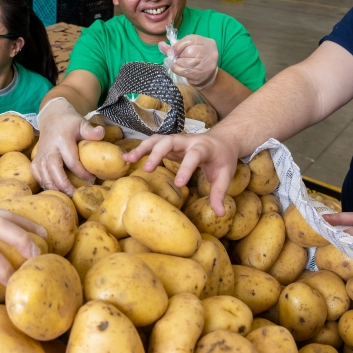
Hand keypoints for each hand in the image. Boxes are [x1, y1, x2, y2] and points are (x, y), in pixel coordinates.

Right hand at [31, 98, 102, 194]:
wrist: (52, 117)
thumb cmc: (70, 123)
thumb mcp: (82, 123)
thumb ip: (90, 130)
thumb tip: (101, 133)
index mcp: (62, 140)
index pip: (71, 160)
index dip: (82, 172)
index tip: (92, 179)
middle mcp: (49, 148)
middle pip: (54, 170)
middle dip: (64, 184)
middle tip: (74, 195)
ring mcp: (40, 155)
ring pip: (43, 175)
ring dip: (54, 188)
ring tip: (66, 197)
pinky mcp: (36, 160)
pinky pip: (37, 175)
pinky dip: (44, 185)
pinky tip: (55, 191)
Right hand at [122, 129, 239, 216]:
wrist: (222, 140)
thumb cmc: (222, 159)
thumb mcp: (225, 175)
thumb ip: (220, 193)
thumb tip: (220, 213)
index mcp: (204, 148)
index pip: (194, 155)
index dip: (186, 168)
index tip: (179, 184)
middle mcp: (188, 141)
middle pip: (170, 141)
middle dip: (158, 154)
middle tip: (147, 170)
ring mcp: (177, 141)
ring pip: (157, 139)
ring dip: (143, 148)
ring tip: (129, 159)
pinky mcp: (169, 144)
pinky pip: (152, 143)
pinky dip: (140, 149)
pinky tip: (127, 158)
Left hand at [159, 36, 219, 87]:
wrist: (207, 75)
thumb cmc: (195, 58)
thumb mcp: (187, 48)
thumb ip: (174, 47)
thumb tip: (161, 45)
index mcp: (205, 42)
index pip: (190, 40)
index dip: (177, 46)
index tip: (172, 51)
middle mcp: (208, 51)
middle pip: (188, 51)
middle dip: (178, 55)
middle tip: (176, 58)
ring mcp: (206, 64)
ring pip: (186, 62)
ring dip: (177, 63)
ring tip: (178, 63)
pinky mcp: (201, 74)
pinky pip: (184, 71)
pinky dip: (175, 68)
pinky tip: (172, 66)